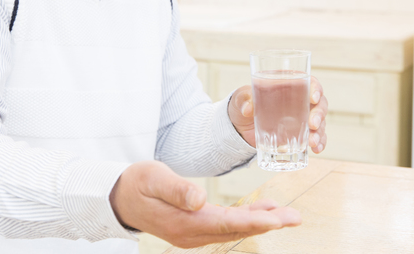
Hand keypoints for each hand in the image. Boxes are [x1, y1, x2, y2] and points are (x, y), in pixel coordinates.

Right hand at [109, 161, 300, 247]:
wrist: (118, 198)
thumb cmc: (136, 184)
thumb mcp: (153, 178)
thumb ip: (177, 189)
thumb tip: (200, 199)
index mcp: (185, 222)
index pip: (228, 223)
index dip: (256, 221)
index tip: (280, 219)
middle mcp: (192, 233)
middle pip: (237, 229)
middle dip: (269, 223)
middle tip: (295, 218)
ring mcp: (193, 233)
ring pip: (234, 229)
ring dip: (261, 222)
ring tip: (286, 216)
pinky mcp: (194, 227)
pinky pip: (226, 226)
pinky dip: (246, 220)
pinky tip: (262, 212)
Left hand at [228, 77, 328, 153]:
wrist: (240, 126)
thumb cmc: (244, 104)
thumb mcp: (241, 98)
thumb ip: (243, 99)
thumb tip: (248, 108)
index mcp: (290, 85)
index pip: (310, 83)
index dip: (316, 89)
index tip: (313, 97)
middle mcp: (300, 100)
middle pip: (319, 103)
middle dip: (319, 114)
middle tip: (312, 124)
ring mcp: (302, 118)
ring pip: (320, 122)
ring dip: (320, 132)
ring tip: (312, 142)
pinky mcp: (300, 133)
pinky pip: (316, 136)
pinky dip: (319, 142)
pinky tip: (316, 149)